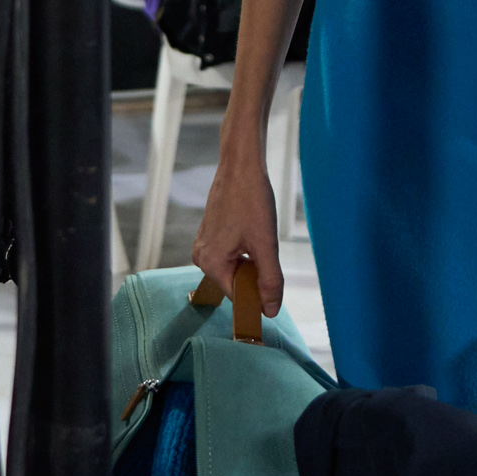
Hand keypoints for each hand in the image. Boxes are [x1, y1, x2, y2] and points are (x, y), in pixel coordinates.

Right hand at [191, 147, 285, 316]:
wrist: (241, 164)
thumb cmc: (251, 200)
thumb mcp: (265, 245)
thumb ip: (270, 280)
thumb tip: (270, 310)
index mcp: (210, 263)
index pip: (237, 296)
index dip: (258, 295)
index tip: (275, 288)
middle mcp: (201, 256)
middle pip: (235, 281)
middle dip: (256, 274)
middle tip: (268, 250)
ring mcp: (204, 243)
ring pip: (235, 266)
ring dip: (253, 260)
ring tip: (261, 237)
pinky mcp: (211, 233)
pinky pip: (231, 253)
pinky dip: (246, 249)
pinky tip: (254, 231)